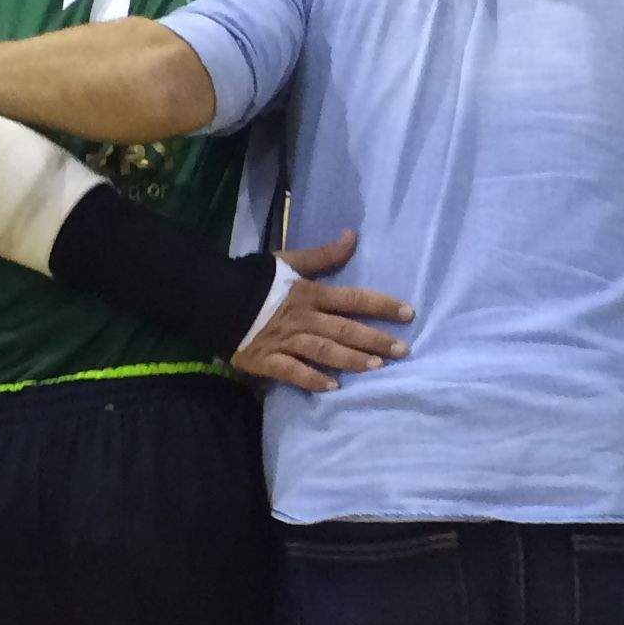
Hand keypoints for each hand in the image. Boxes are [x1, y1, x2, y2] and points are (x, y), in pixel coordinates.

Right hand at [231, 231, 415, 393]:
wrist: (215, 298)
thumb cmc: (258, 279)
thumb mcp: (291, 260)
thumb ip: (324, 254)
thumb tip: (352, 236)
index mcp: (311, 293)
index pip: (354, 299)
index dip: (382, 305)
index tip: (408, 314)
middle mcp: (304, 318)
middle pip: (345, 330)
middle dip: (375, 340)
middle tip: (402, 351)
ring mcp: (286, 341)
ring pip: (324, 351)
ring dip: (350, 360)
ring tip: (375, 367)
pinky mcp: (268, 360)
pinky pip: (293, 372)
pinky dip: (312, 379)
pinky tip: (332, 388)